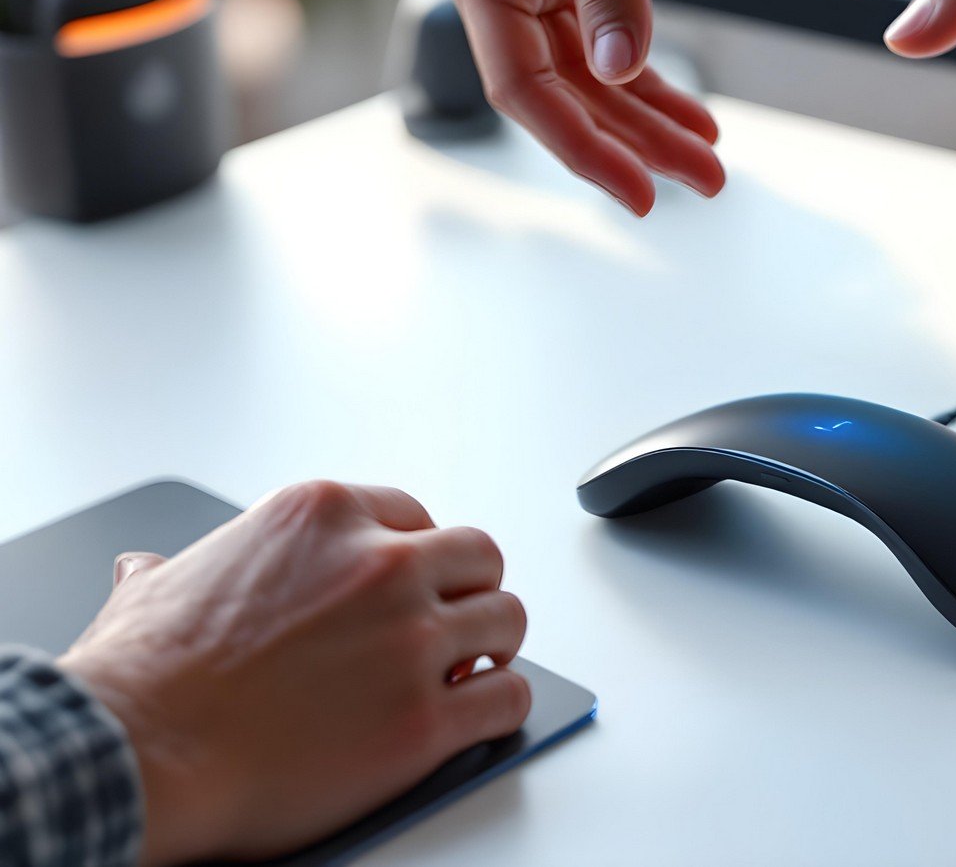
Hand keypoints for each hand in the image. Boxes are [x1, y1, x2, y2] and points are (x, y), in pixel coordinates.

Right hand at [58, 481, 529, 865]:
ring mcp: (410, 640)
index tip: (416, 588)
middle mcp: (380, 564)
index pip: (415, 516)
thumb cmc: (137, 681)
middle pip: (478, 558)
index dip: (420, 559)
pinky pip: (507, 699)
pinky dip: (502, 707)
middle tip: (454, 629)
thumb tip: (147, 569)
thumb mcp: (152, 593)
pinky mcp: (425, 719)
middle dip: (470, 594)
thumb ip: (171, 572)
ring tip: (473, 672)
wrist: (133, 755)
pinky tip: (479, 716)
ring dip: (494, 649)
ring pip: (507, 620)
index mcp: (323, 517)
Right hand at [443, 0, 723, 215]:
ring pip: (592, 82)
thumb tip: (620, 65)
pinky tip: (687, 117)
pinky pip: (604, 49)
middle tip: (704, 178)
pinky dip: (649, 84)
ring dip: (652, 124)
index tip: (639, 192)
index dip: (582, 149)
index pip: (522, 91)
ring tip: (706, 156)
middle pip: (566, 98)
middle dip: (639, 145)